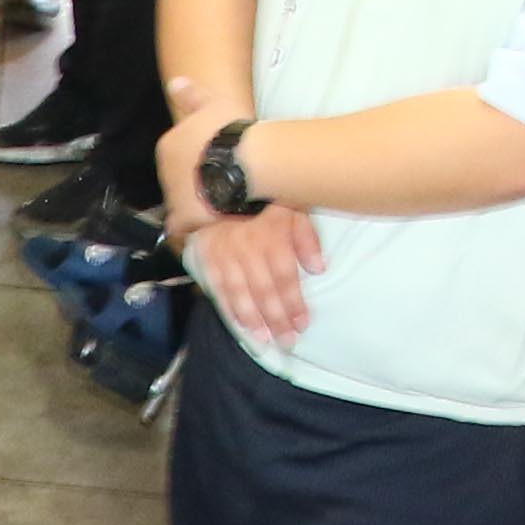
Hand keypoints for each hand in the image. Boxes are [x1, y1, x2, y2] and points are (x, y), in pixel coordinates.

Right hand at [182, 203, 323, 346]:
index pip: (284, 276)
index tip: (302, 325)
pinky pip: (217, 287)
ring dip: (251, 319)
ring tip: (262, 341)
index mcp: (271, 235)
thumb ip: (306, 237)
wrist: (220, 182)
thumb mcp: (292, 206)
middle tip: (286, 341)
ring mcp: (223, 253)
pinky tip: (238, 326)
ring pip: (239, 292)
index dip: (294, 303)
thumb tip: (319, 268)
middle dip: (276, 318)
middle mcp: (246, 247)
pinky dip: (227, 308)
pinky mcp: (206, 256)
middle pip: (263, 289)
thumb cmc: (263, 197)